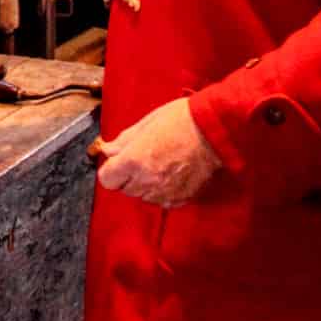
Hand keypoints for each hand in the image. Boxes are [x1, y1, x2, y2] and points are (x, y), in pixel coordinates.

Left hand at [95, 98, 220, 207]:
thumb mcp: (147, 122)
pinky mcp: (181, 198)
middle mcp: (147, 180)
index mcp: (134, 160)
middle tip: (141, 159)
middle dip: (127, 176)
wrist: (214, 129)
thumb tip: (108, 150)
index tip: (117, 162)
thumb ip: (124, 141)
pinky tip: (171, 174)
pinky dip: (162, 191)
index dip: (110, 169)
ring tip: (158, 165)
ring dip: (144, 185)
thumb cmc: (182, 119)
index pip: (106, 179)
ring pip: (142, 197)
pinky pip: (162, 201)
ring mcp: (165, 192)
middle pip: (124, 189)